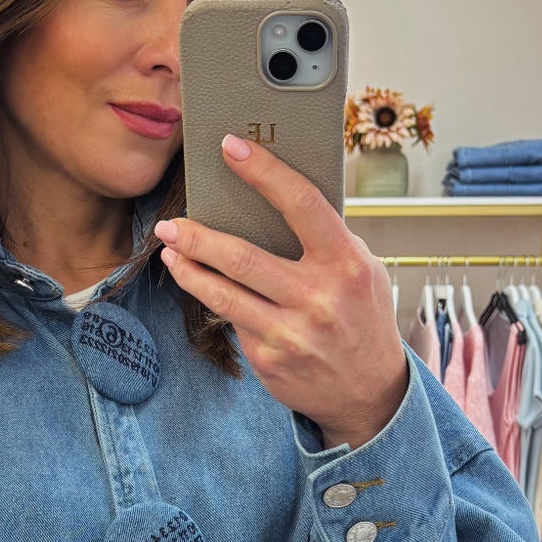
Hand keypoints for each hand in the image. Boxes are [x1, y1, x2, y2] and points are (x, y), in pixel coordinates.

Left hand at [154, 134, 408, 448]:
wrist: (370, 392)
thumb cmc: (362, 318)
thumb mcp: (362, 271)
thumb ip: (325, 240)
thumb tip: (270, 201)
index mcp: (346, 263)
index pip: (301, 204)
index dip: (263, 172)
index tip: (231, 148)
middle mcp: (318, 298)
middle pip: (243, 257)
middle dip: (199, 237)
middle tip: (170, 223)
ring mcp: (291, 333)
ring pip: (224, 295)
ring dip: (189, 271)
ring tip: (171, 251)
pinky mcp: (270, 360)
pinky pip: (234, 322)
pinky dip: (218, 302)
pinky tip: (205, 288)